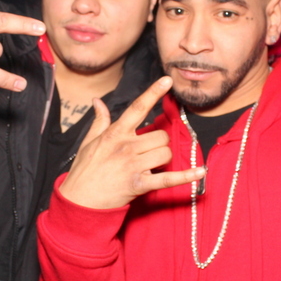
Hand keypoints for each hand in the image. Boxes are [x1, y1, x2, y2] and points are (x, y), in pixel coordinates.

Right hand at [59, 76, 205, 209]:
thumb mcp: (89, 141)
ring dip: (163, 158)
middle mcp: (126, 146)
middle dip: (159, 143)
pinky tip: (201, 172)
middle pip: (160, 136)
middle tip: (148, 152)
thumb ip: (99, 120)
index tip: (167, 80)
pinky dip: (186, 177)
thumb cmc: (85, 169)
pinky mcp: (139, 184)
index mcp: (115, 133)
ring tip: (149, 165)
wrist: (79, 200)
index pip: (137, 108)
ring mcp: (133, 165)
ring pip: (165, 153)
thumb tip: (98, 100)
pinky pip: (168, 179)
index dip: (153, 92)